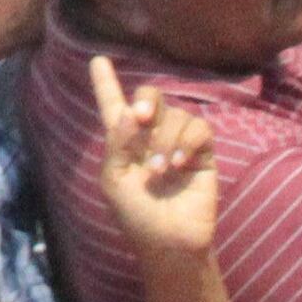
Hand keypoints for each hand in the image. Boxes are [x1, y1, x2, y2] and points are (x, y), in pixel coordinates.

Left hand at [88, 55, 219, 262]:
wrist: (169, 242)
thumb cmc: (136, 216)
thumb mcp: (114, 181)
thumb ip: (117, 144)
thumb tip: (131, 113)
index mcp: (124, 143)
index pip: (113, 106)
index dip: (105, 83)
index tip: (98, 60)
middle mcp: (151, 137)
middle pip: (150, 98)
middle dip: (147, 101)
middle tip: (141, 118)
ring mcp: (178, 143)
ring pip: (176, 114)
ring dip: (165, 139)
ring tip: (159, 170)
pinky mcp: (203, 153)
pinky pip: (200, 129)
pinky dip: (188, 142)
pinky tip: (179, 164)